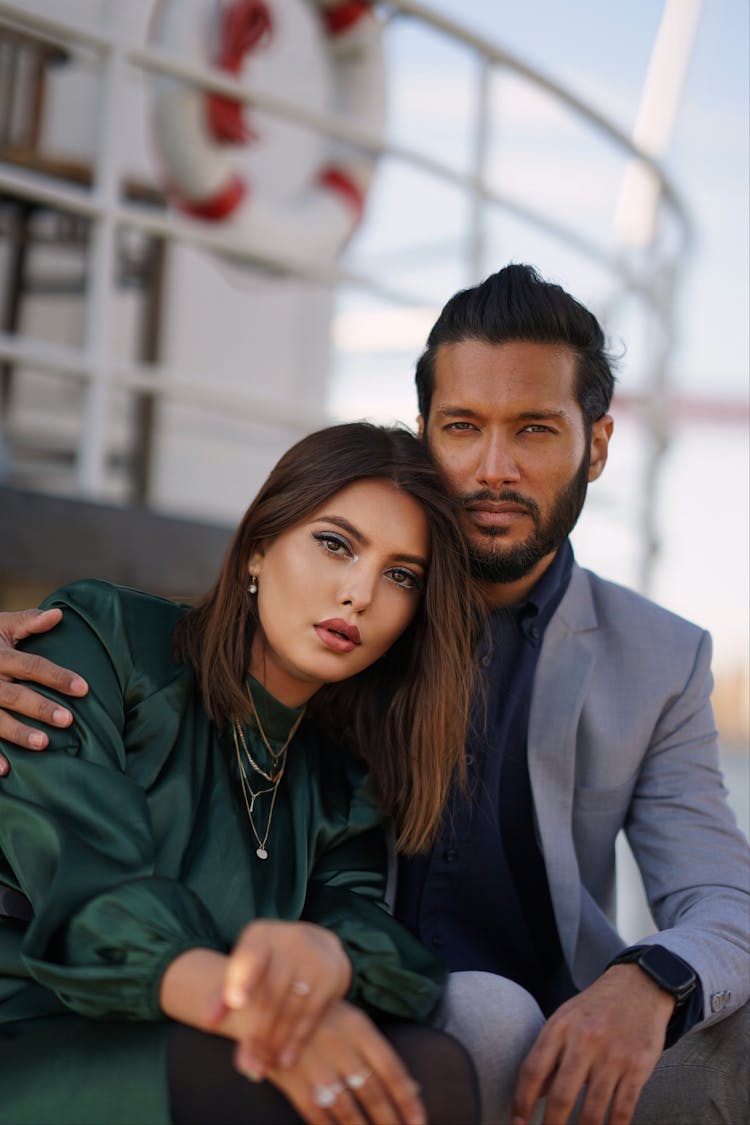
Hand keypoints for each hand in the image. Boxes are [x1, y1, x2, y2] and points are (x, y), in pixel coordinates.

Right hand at [0, 609, 87, 771]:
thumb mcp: (0, 625)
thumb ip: (28, 622)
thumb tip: (58, 614)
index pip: (33, 666)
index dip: (58, 677)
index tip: (84, 688)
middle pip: (16, 695)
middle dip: (41, 708)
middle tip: (68, 720)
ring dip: (18, 733)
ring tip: (44, 744)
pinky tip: (5, 771)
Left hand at [211, 920, 351, 1077]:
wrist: (319, 944)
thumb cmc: (272, 960)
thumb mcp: (247, 963)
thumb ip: (225, 991)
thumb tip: (208, 1023)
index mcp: (261, 937)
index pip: (250, 958)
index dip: (243, 979)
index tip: (237, 1003)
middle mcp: (290, 942)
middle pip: (269, 994)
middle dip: (256, 1032)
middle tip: (245, 1063)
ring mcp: (313, 958)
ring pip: (290, 1008)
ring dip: (274, 1043)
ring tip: (260, 1067)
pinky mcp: (331, 978)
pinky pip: (311, 1015)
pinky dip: (297, 1040)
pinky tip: (284, 1060)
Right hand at [266, 1000, 425, 1124]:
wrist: (264, 1003)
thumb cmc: (317, 1016)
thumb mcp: (351, 1023)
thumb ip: (378, 1054)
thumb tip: (414, 1088)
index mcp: (358, 1027)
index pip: (391, 1069)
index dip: (407, 1099)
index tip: (420, 1121)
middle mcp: (341, 1046)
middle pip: (372, 1092)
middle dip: (390, 1121)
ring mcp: (316, 1065)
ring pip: (348, 1109)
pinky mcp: (293, 1081)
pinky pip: (317, 1116)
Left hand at [512, 965, 674, 1124]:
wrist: (638, 986)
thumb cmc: (596, 1008)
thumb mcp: (564, 1019)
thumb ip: (548, 1054)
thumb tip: (533, 1093)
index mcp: (560, 1027)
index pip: (533, 1070)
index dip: (522, 1101)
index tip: (517, 1123)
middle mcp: (584, 1040)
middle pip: (561, 1095)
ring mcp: (612, 1055)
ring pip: (592, 1110)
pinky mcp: (638, 1067)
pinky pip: (622, 1109)